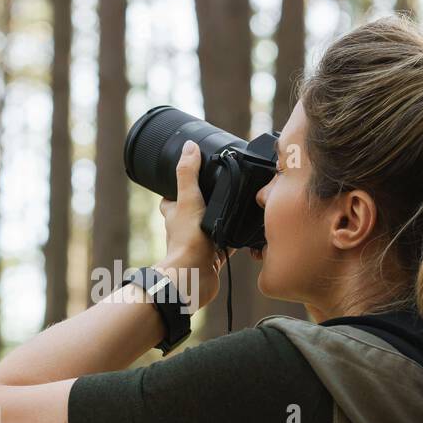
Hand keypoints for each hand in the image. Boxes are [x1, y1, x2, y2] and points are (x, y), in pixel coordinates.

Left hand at [156, 140, 229, 310]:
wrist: (196, 277)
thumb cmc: (187, 242)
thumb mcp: (188, 200)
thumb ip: (188, 174)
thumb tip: (189, 146)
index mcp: (175, 213)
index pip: (172, 196)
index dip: (178, 185)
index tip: (191, 172)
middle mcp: (186, 228)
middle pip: (194, 210)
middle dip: (206, 201)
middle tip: (222, 187)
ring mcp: (201, 243)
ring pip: (213, 227)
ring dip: (223, 219)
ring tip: (241, 204)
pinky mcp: (215, 257)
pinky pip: (229, 244)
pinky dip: (237, 238)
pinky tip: (250, 231)